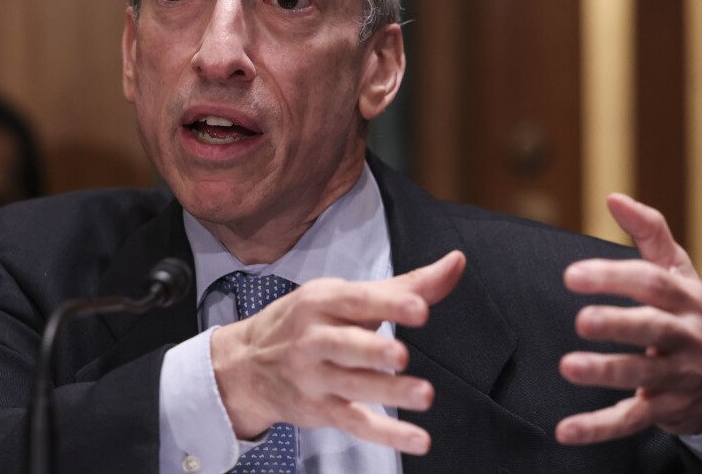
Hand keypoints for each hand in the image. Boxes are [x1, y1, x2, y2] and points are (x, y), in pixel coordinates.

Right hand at [210, 250, 465, 454]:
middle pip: (345, 345)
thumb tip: (456, 262)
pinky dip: (386, 434)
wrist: (245, 365)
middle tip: (401, 355)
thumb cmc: (306, 321)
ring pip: (353, 387)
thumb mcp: (345, 295)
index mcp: (322, 301)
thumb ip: (405, 285)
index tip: (419, 308)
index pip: (356, 301)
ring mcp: (315, 377)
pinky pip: (355, 423)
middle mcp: (314, 339)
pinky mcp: (321, 409)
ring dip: (389, 393)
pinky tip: (417, 438)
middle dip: (373, 351)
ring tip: (424, 395)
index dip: (388, 305)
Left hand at [556, 194, 701, 444]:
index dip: (614, 277)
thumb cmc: (693, 313)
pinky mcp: (666, 410)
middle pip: (653, 328)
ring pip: (643, 375)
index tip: (572, 275)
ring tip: (569, 367)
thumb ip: (648, 232)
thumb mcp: (679, 271)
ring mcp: (676, 376)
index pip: (651, 283)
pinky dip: (598, 427)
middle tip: (581, 321)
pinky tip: (566, 431)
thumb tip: (613, 197)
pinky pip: (631, 420)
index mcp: (684, 299)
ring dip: (606, 373)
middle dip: (618, 324)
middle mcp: (684, 337)